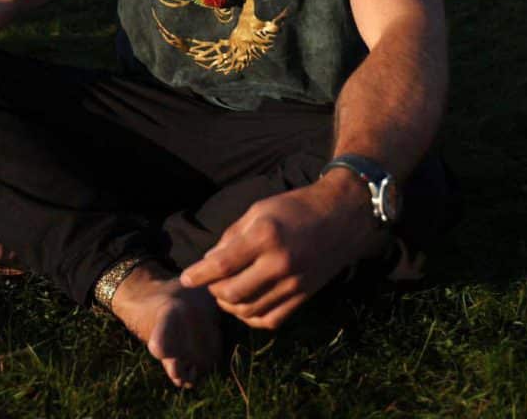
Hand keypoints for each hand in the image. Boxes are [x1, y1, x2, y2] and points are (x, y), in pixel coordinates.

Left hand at [180, 173, 380, 329]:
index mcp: (265, 236)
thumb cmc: (296, 207)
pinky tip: (245, 303)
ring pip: (248, 310)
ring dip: (229, 305)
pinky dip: (251, 317)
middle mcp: (279, 263)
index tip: (186, 278)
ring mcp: (293, 284)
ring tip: (224, 291)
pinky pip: (269, 320)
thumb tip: (209, 261)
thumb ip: (232, 236)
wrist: (341, 217)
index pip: (223, 265)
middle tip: (208, 281)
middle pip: (232, 293)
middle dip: (213, 290)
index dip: (199, 275)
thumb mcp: (259, 210)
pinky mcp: (303, 297)